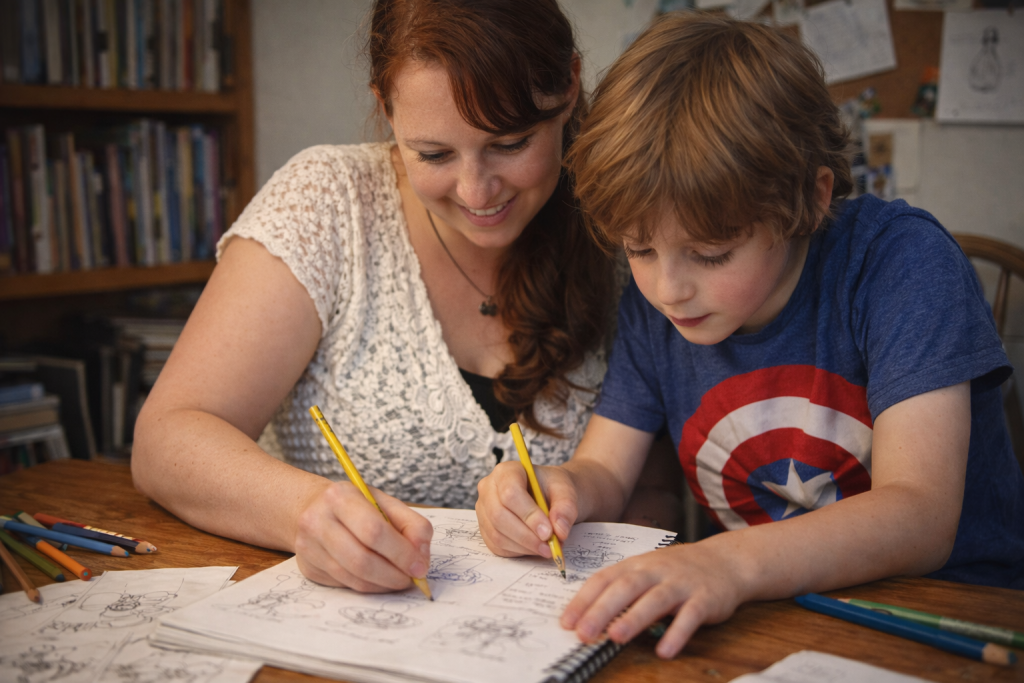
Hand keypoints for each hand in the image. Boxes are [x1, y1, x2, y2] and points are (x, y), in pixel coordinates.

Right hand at [293, 481, 432, 592]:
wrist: (308, 507)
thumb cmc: (354, 505)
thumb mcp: (384, 502)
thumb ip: (411, 524)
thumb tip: (421, 557)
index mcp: (340, 497)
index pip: (374, 531)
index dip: (401, 553)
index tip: (420, 566)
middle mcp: (317, 521)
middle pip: (361, 559)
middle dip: (393, 575)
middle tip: (412, 579)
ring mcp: (308, 547)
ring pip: (353, 578)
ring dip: (383, 585)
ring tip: (399, 579)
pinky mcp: (308, 568)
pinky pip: (345, 585)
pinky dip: (369, 587)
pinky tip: (379, 580)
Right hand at [476, 461, 578, 557]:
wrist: (550, 497)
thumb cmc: (554, 489)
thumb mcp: (567, 491)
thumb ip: (566, 508)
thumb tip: (560, 531)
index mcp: (506, 472)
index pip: (510, 493)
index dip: (528, 514)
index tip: (548, 531)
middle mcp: (489, 489)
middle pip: (499, 515)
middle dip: (526, 535)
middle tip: (550, 545)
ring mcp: (484, 511)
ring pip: (497, 535)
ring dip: (525, 546)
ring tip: (548, 548)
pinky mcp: (486, 530)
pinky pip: (498, 546)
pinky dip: (519, 551)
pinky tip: (535, 547)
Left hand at [561, 541, 744, 658]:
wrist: (725, 561)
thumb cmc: (676, 571)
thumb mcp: (646, 572)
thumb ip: (621, 591)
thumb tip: (587, 617)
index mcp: (636, 564)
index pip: (604, 579)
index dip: (584, 600)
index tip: (565, 622)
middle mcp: (656, 571)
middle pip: (625, 587)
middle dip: (602, 610)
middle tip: (583, 633)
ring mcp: (681, 583)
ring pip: (655, 599)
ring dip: (634, 618)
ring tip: (616, 638)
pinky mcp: (705, 599)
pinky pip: (690, 616)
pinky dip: (677, 633)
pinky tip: (664, 650)